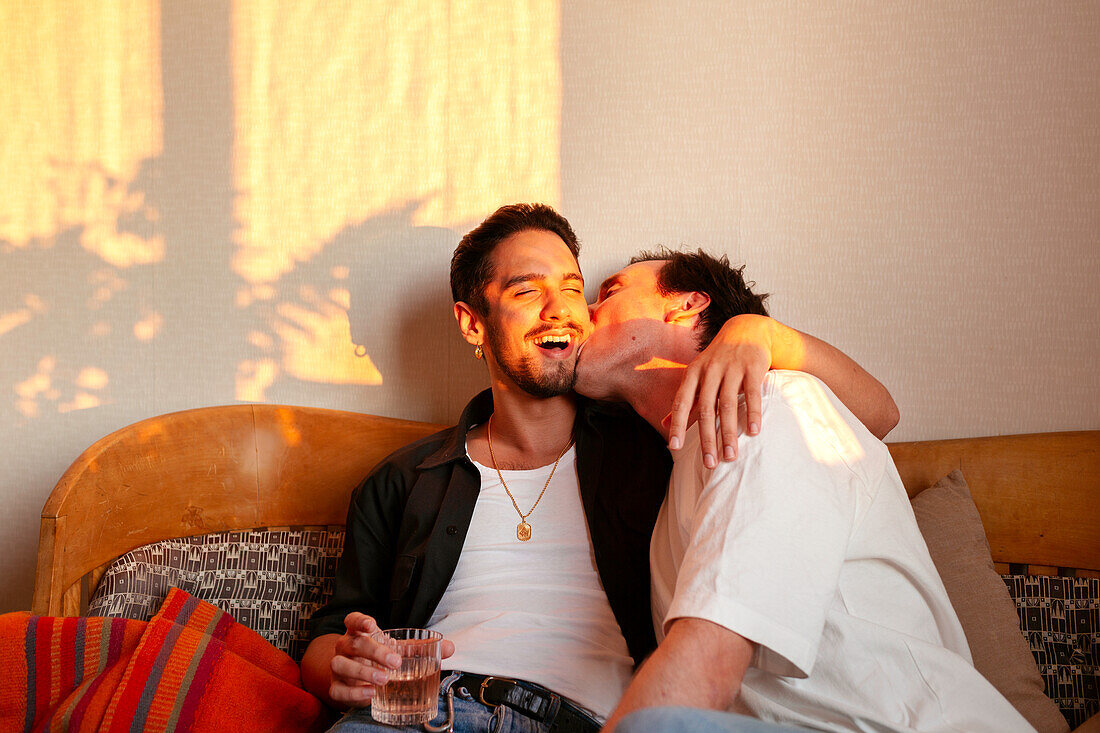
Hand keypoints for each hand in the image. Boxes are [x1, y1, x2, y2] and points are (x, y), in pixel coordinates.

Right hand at [328, 613, 454, 707]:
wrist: (357, 680)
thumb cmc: (378, 658)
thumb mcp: (399, 650)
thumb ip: (422, 648)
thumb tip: (450, 647)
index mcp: (359, 633)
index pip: (352, 620)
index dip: (360, 621)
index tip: (372, 625)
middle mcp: (345, 647)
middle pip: (353, 644)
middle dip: (375, 652)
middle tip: (395, 662)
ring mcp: (338, 667)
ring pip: (341, 665)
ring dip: (363, 672)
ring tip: (384, 679)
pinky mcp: (336, 687)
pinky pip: (338, 690)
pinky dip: (354, 693)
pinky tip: (371, 693)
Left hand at [668, 314, 775, 463]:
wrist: (747, 329)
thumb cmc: (718, 360)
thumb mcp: (697, 375)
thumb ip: (685, 400)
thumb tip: (662, 424)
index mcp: (693, 374)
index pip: (681, 402)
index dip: (677, 424)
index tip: (674, 447)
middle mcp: (710, 370)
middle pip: (705, 409)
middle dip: (706, 438)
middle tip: (709, 463)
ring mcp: (732, 368)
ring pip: (727, 405)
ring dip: (728, 433)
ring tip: (730, 456)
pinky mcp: (753, 367)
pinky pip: (752, 394)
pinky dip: (752, 413)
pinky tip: (753, 432)